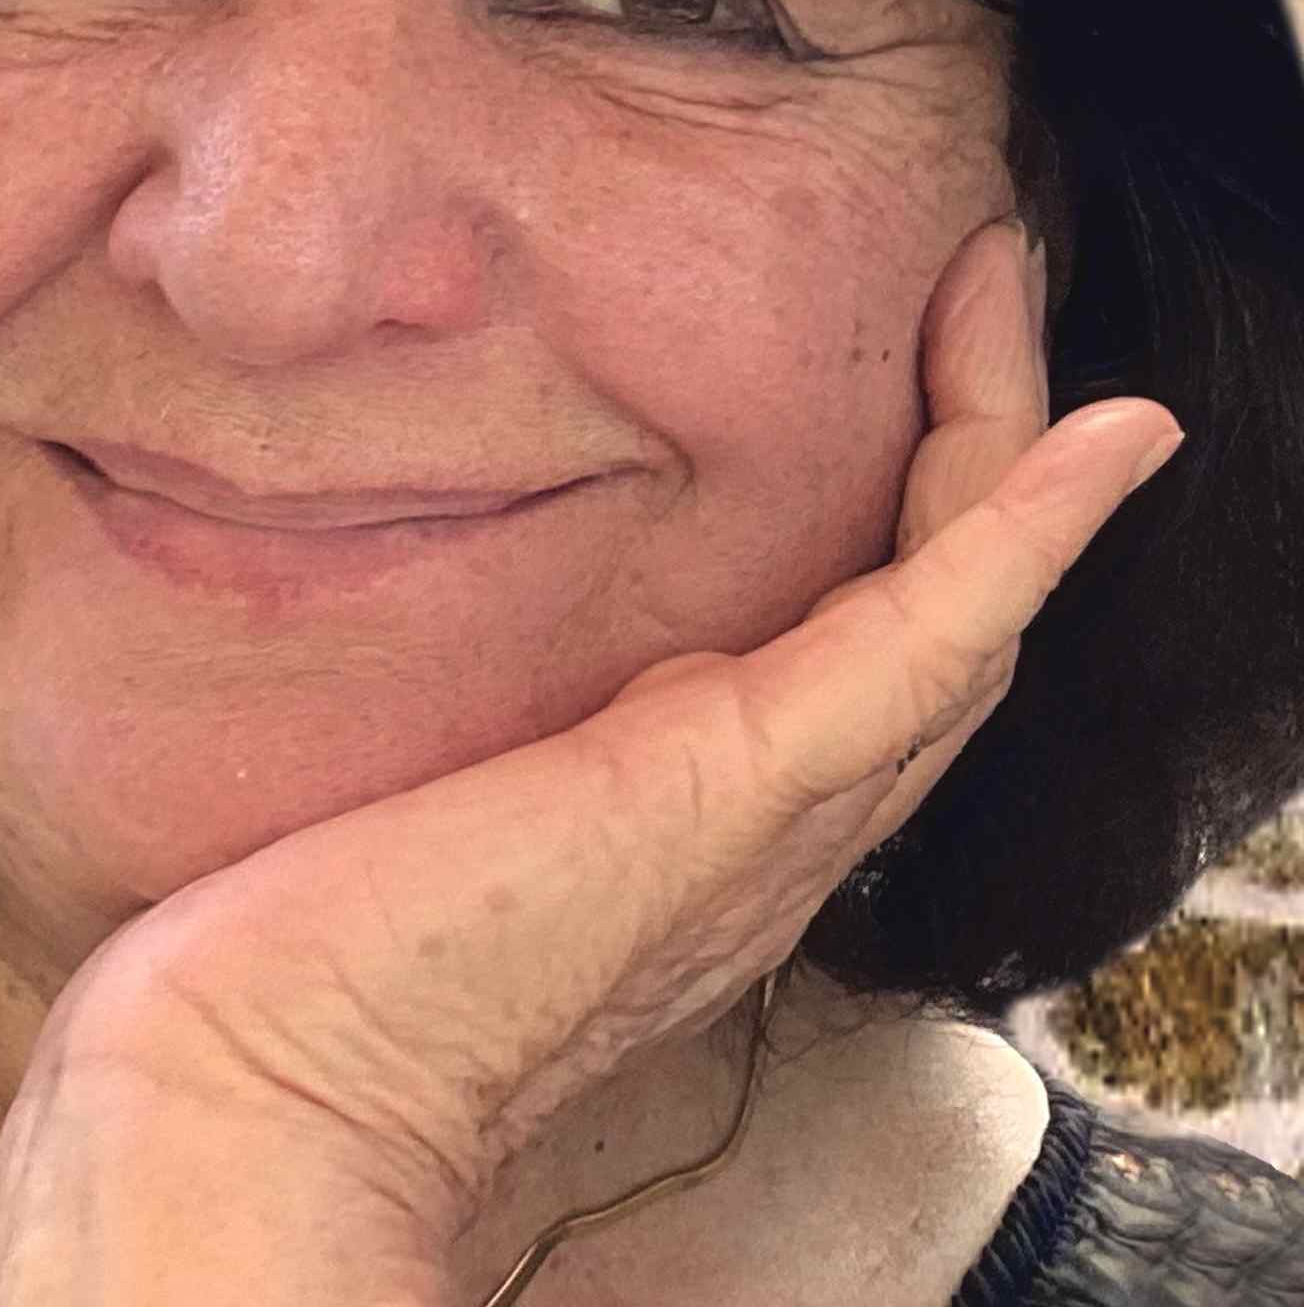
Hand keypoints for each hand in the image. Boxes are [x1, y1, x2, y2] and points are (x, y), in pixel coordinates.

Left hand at [0, 214, 1181, 1294]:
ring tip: (1005, 289)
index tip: (887, 358)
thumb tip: (531, 648)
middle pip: (935, 616)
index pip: (857, 646)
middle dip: (972, 442)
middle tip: (978, 283)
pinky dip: (1023, 533)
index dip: (904, 506)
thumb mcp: (434, 784)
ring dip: (1004, 443)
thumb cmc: (309, 944)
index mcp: (702, 818)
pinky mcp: (736, 787)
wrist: (267, 1081)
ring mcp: (770, 812)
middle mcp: (772, 826)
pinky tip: (1097, 434)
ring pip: (956, 612)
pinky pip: (925, 645)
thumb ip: (505, 730)